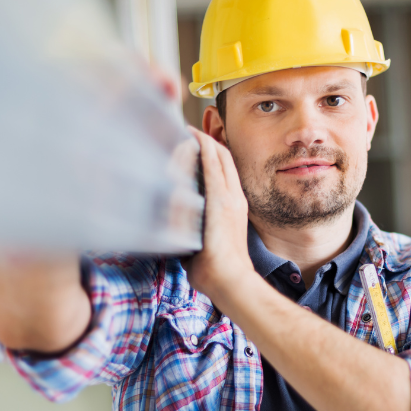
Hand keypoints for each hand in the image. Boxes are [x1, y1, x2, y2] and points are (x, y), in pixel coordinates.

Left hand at [183, 127, 256, 305]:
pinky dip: (203, 148)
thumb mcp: (207, 243)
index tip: (195, 143)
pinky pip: (213, 166)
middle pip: (224, 158)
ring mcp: (229, 198)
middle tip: (186, 131)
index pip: (226, 171)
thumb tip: (175, 230)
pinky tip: (191, 137)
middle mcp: (234, 198)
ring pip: (219, 158)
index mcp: (234, 207)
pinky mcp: (219, 200)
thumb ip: (194, 230)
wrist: (230, 279)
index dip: (212, 153)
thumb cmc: (217, 271)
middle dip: (207, 142)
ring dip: (203, 141)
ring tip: (184, 130)